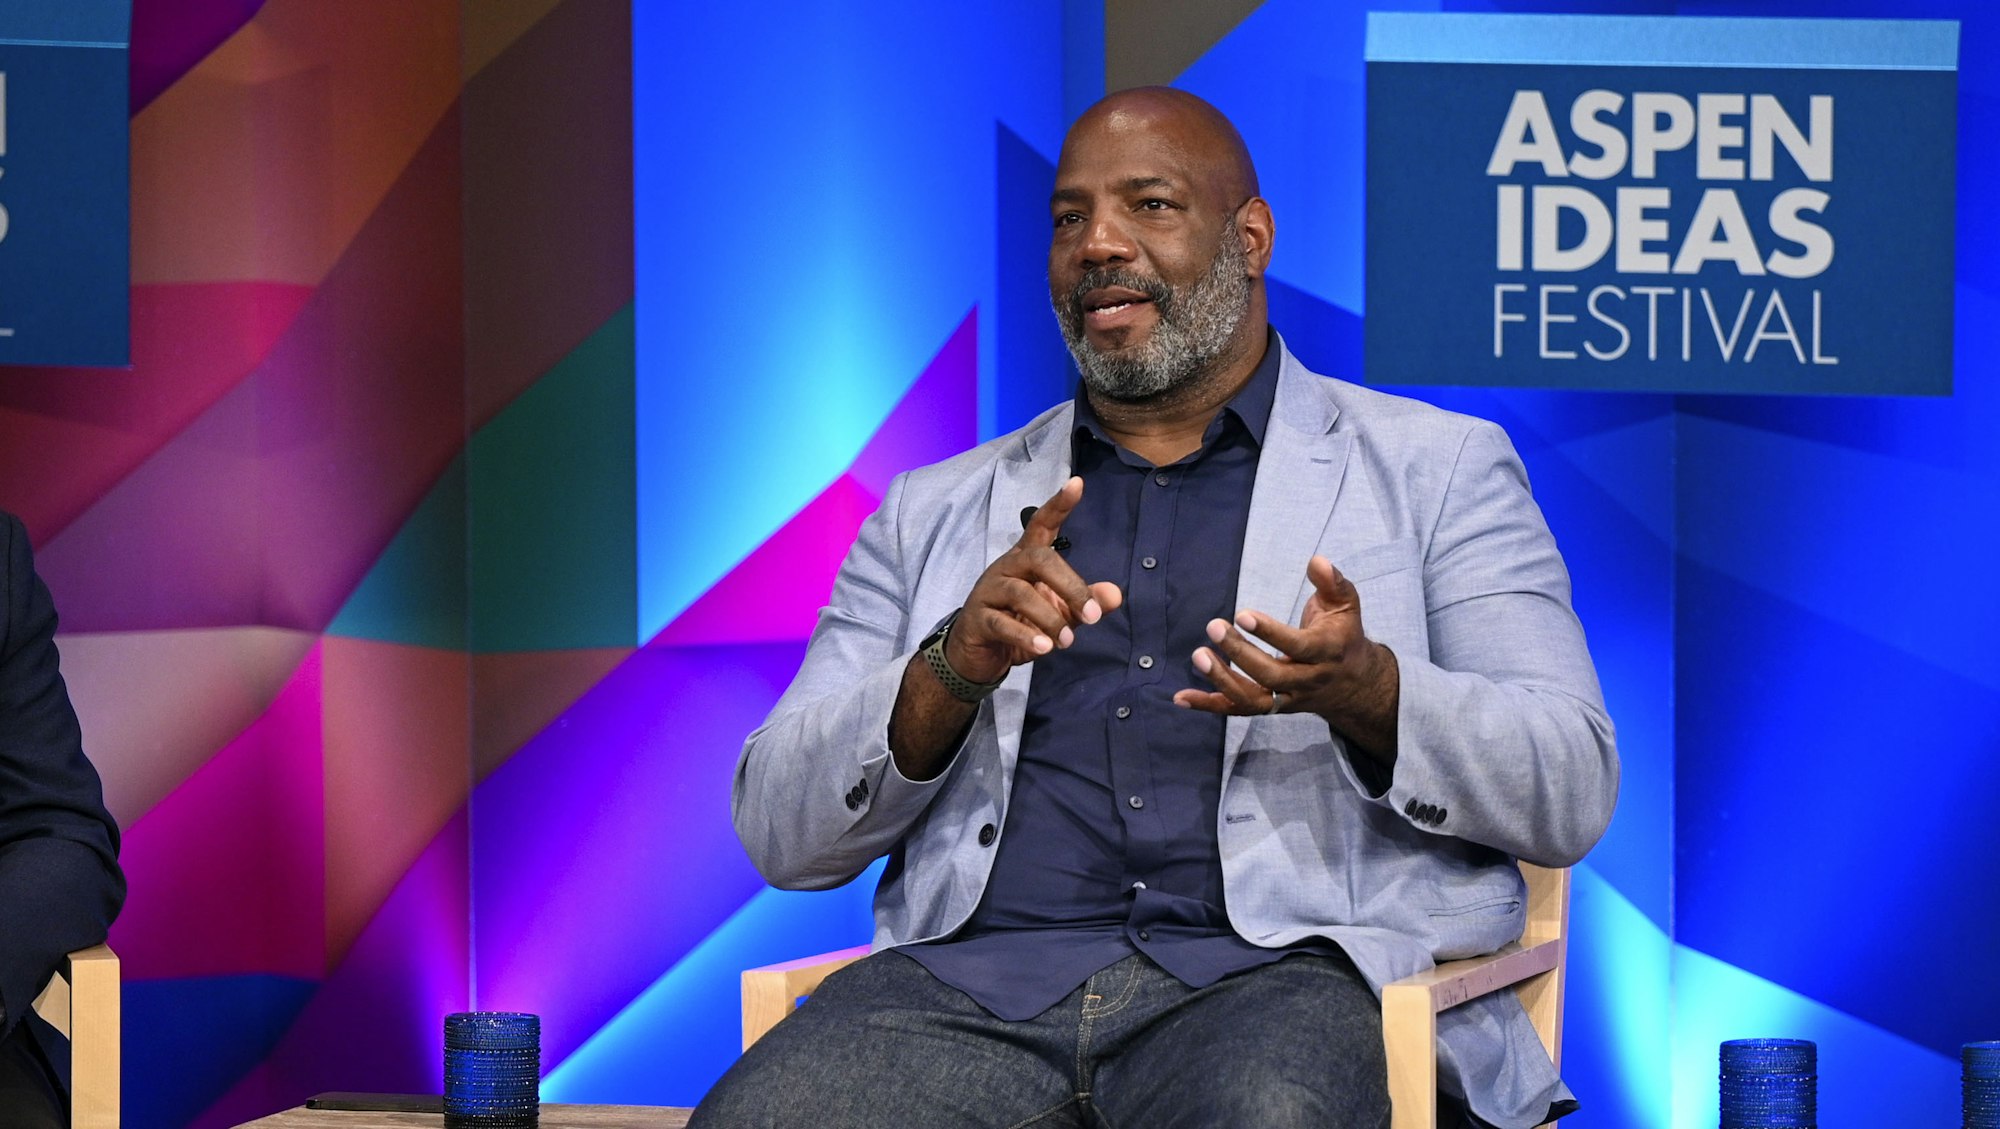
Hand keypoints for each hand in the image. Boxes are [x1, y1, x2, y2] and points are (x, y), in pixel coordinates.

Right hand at [944, 477, 1123, 683]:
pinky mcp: (977, 618)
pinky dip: (1026, 635)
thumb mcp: (1059, 613)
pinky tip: (1045, 648)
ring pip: (1021, 593)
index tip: (1077, 483)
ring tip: (1067, 642)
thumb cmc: (1021, 624)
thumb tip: (1115, 595)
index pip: (1042, 524)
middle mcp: (1007, 567)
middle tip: (1092, 616)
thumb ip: (1085, 602)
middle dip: (1070, 586)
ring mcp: (988, 591)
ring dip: (1050, 618)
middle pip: (1039, 559)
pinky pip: (1002, 623)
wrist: (979, 654)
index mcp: (1027, 559)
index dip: (1058, 505)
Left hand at [1173, 555, 1396, 730]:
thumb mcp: (1346, 605)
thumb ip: (1332, 582)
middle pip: (1271, 675)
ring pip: (1254, 700)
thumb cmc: (1342, 635)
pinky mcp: (1272, 708)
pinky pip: (1239, 710)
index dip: (1269, 632)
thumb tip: (1317, 560)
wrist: (1355, 684)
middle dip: (1240, 653)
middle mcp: (1308, 680)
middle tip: (1214, 627)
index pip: (1297, 646)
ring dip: (1222, 681)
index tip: (1242, 614)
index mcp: (1327, 652)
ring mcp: (1288, 698)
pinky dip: (1210, 705)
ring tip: (1198, 656)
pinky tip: (1181, 697)